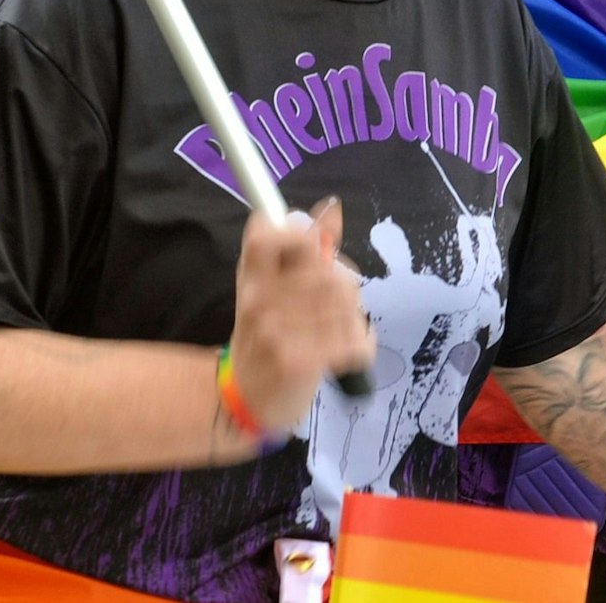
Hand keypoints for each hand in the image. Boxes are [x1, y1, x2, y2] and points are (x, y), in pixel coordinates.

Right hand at [227, 198, 373, 433]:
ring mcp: (278, 332)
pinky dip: (361, 342)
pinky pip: (353, 338)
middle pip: (326, 268)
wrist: (245, 400)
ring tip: (341, 327)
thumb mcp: (269, 290)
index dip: (299, 234)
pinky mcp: (300, 362)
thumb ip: (299, 248)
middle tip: (335, 301)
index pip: (266, 236)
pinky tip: (348, 348)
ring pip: (345, 300)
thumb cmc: (262, 338)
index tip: (312, 251)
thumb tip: (332, 206)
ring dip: (353, 314)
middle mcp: (260, 301)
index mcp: (251, 278)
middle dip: (343, 281)